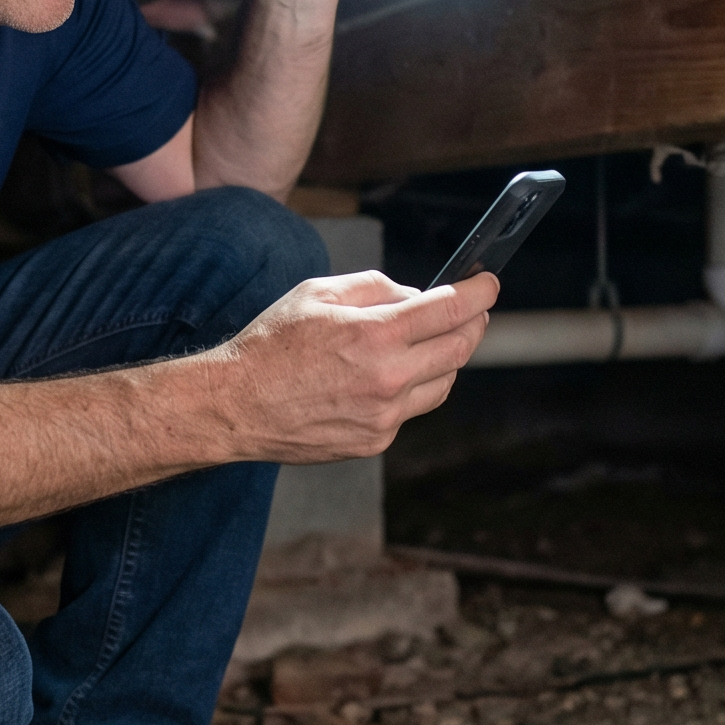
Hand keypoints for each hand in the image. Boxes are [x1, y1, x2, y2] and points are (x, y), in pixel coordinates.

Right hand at [212, 268, 495, 461]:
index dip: (479, 293)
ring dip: (448, 358)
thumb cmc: (271, 345)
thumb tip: (415, 296)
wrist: (236, 405)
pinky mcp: (376, 440)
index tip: (488, 284)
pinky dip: (413, 387)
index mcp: (375, 334)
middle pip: (460, 348)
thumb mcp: (319, 292)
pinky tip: (391, 375)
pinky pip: (413, 409)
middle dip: (474, 324)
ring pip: (445, 383)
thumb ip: (376, 288)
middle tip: (472, 311)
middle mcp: (388, 378)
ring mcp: (385, 416)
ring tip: (432, 341)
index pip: (451, 310)